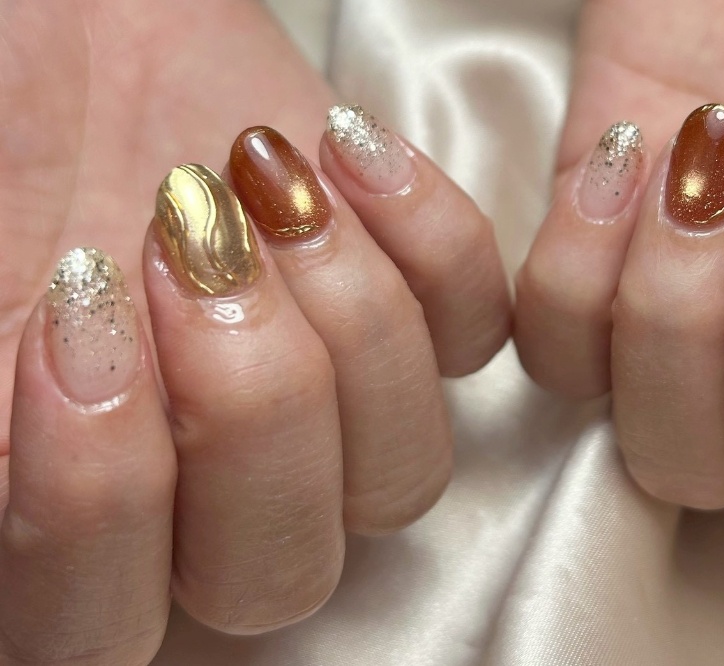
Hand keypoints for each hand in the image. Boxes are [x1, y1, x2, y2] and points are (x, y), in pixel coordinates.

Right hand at [0, 1, 508, 661]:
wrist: (74, 11)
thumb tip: (30, 392)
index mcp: (60, 490)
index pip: (96, 631)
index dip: (92, 506)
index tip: (67, 318)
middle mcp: (202, 478)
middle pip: (280, 573)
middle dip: (250, 408)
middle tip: (186, 243)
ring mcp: (327, 401)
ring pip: (402, 477)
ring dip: (349, 323)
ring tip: (260, 176)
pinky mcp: (411, 302)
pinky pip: (479, 332)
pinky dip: (431, 238)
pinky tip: (343, 147)